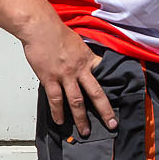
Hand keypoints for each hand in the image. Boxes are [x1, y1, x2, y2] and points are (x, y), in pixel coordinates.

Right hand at [22, 11, 113, 138]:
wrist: (40, 28)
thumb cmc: (56, 31)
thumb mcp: (77, 42)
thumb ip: (82, 56)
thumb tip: (84, 64)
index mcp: (88, 60)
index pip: (104, 75)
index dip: (113, 87)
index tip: (118, 96)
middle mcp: (79, 70)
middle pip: (96, 94)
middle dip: (105, 111)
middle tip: (112, 124)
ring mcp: (64, 76)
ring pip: (76, 102)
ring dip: (81, 118)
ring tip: (84, 131)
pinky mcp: (50, 79)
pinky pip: (55, 99)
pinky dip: (57, 112)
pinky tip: (60, 120)